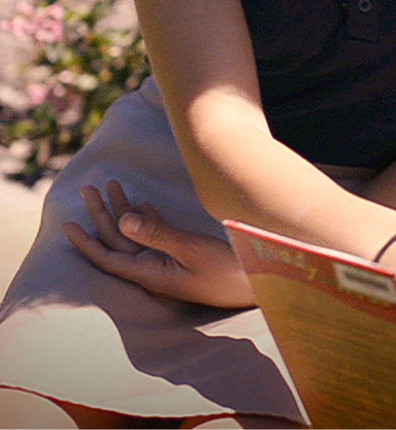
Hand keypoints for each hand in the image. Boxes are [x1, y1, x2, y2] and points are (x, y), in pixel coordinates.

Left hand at [62, 179, 255, 308]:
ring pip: (136, 234)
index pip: (107, 257)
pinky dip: (147, 217)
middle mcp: (153, 269)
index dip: (85, 241)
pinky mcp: (183, 256)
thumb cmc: (225, 270)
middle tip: (89, 188)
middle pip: (118, 240)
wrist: (256, 284)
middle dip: (101, 214)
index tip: (66, 224)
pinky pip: (156, 235)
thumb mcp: (189, 250)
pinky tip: (142, 202)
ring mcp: (168, 263)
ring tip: (112, 185)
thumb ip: (156, 234)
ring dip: (123, 209)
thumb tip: (123, 219)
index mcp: (150, 273)